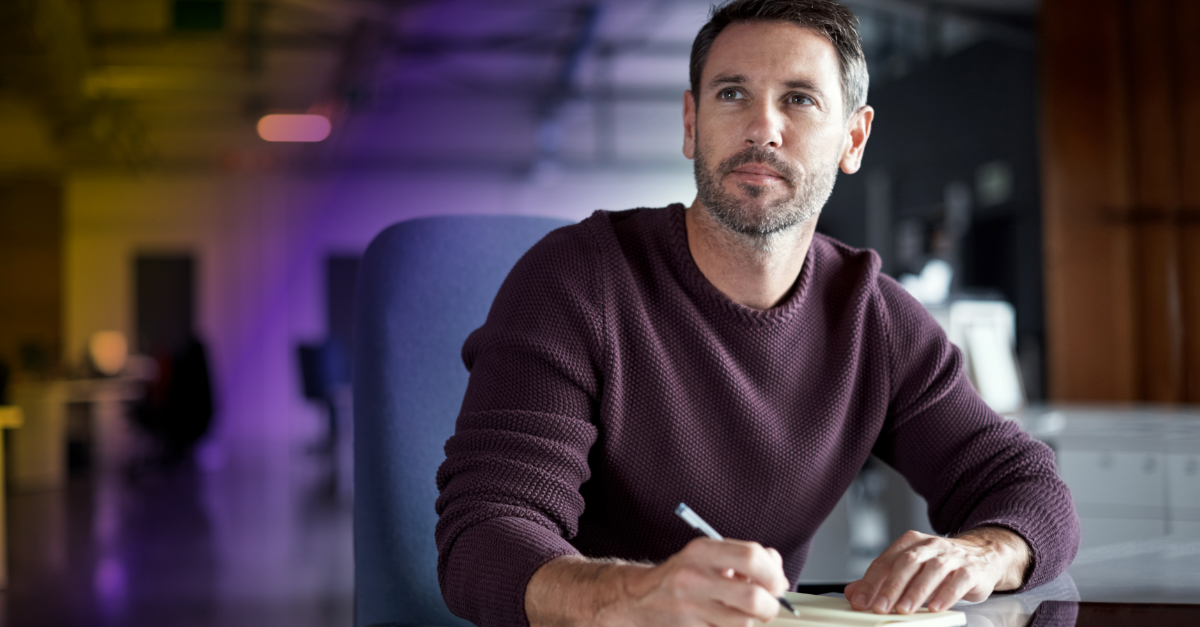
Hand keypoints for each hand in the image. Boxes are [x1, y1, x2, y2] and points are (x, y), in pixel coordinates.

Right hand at [526, 538, 789, 626]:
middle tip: (768, 605)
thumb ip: (741, 557)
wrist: (635, 599)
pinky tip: (727, 622)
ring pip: (743, 622)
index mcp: (701, 551)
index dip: (774, 572)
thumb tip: (776, 567)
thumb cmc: (678, 577)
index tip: (777, 580)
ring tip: (746, 614)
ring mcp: (689, 608)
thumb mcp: (705, 555)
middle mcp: (694, 577)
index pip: (752, 556)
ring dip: (753, 621)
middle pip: (753, 597)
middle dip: (770, 606)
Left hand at [844, 527, 1029, 614]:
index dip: (871, 582)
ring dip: (916, 592)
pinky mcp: (972, 570)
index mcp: (911, 543)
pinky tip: (936, 607)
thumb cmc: (941, 565)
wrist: (984, 555)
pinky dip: (946, 594)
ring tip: (904, 610)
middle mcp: (930, 546)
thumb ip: (882, 580)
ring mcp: (952, 557)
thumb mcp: (911, 568)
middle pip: (907, 564)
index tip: (860, 601)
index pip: (886, 561)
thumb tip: (854, 593)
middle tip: (879, 607)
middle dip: (891, 587)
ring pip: (931, 571)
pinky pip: (958, 581)